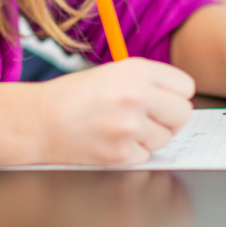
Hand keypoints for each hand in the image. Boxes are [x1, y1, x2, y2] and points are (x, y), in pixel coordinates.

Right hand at [39, 58, 194, 165]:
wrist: (39, 121)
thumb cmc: (74, 96)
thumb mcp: (114, 72)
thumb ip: (150, 82)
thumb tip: (180, 98)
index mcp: (137, 70)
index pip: (186, 87)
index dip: (175, 95)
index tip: (165, 100)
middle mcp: (136, 96)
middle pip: (183, 114)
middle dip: (170, 119)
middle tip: (151, 118)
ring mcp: (129, 127)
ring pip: (166, 138)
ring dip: (150, 137)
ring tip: (123, 127)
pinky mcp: (120, 154)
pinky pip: (145, 156)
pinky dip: (133, 152)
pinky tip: (112, 141)